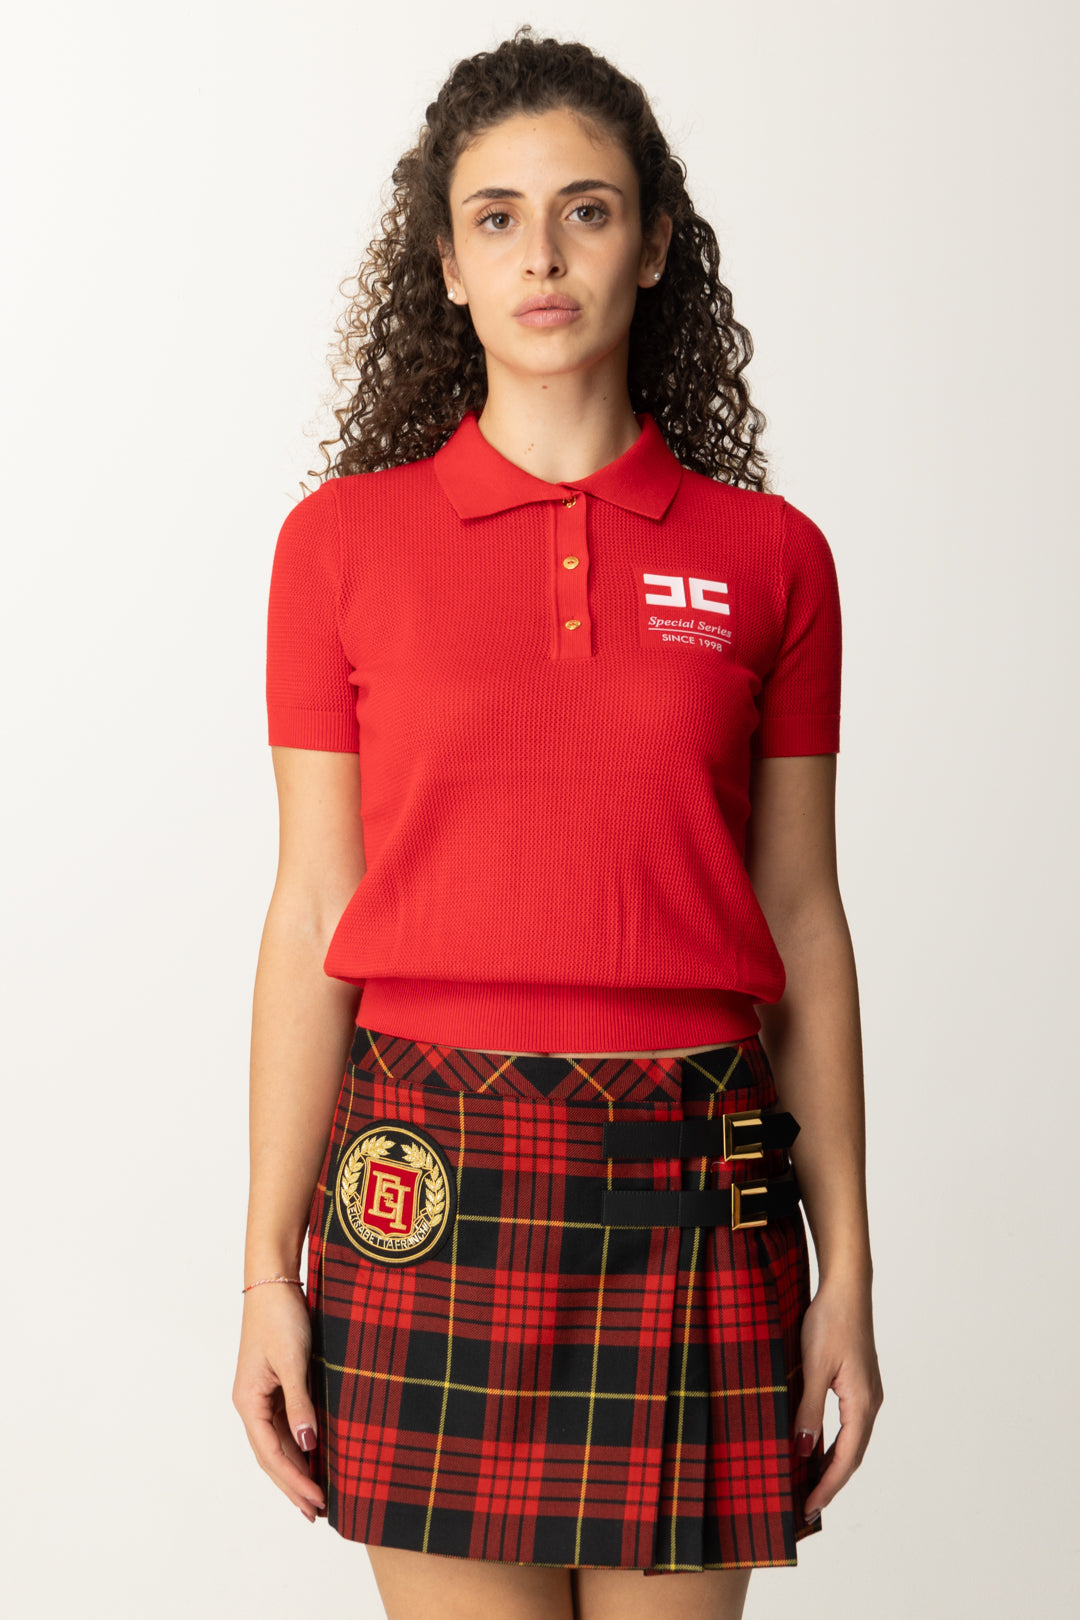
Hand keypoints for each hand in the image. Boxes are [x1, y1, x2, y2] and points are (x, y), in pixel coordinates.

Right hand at [232, 1284, 326, 1523]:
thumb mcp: (293, 1361)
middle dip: (292, 1485)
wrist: (273, 1282)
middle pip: (270, 1456)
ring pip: (277, 1444)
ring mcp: (261, 1396)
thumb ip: (300, 1404)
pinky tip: (313, 1456)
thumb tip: (308, 1443)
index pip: (272, 1454)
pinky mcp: (274, 1385)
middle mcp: (251, 1404)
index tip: (316, 1501)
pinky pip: (284, 1426)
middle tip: (316, 1513)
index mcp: (248, 1402)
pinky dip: (297, 1446)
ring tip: (315, 1496)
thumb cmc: (280, 1317)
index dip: (294, 1480)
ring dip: (295, 1469)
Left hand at [793, 1277, 883, 1523]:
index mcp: (862, 1404)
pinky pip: (849, 1425)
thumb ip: (809, 1410)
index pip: (845, 1459)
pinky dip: (835, 1443)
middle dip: (830, 1483)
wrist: (846, 1288)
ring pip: (852, 1441)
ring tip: (809, 1484)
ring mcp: (867, 1393)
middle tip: (806, 1506)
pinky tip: (818, 1446)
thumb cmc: (830, 1321)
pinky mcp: (860, 1383)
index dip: (826, 1487)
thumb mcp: (814, 1367)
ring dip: (833, 1464)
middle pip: (852, 1456)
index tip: (808, 1509)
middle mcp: (870, 1403)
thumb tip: (804, 1450)